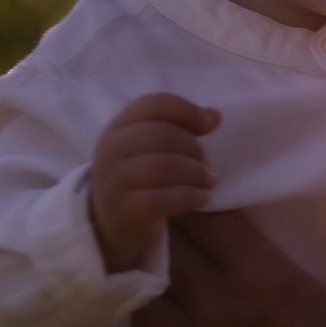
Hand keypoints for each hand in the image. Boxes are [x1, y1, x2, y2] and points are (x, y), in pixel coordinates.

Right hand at [88, 94, 219, 273]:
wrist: (110, 223)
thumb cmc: (139, 178)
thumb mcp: (151, 148)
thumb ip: (179, 127)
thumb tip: (215, 116)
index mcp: (119, 126)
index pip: (155, 104)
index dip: (188, 111)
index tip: (211, 125)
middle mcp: (111, 149)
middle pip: (163, 134)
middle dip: (195, 149)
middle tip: (210, 166)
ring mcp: (113, 180)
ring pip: (164, 166)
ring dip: (196, 173)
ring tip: (209, 182)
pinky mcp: (123, 209)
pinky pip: (162, 199)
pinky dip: (189, 197)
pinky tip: (202, 199)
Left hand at [117, 210, 325, 326]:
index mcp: (263, 279)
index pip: (208, 217)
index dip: (195, 194)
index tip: (196, 185)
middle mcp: (215, 307)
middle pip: (164, 245)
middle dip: (160, 222)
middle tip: (161, 210)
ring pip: (135, 291)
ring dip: (132, 268)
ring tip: (136, 255)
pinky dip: (121, 319)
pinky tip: (120, 306)